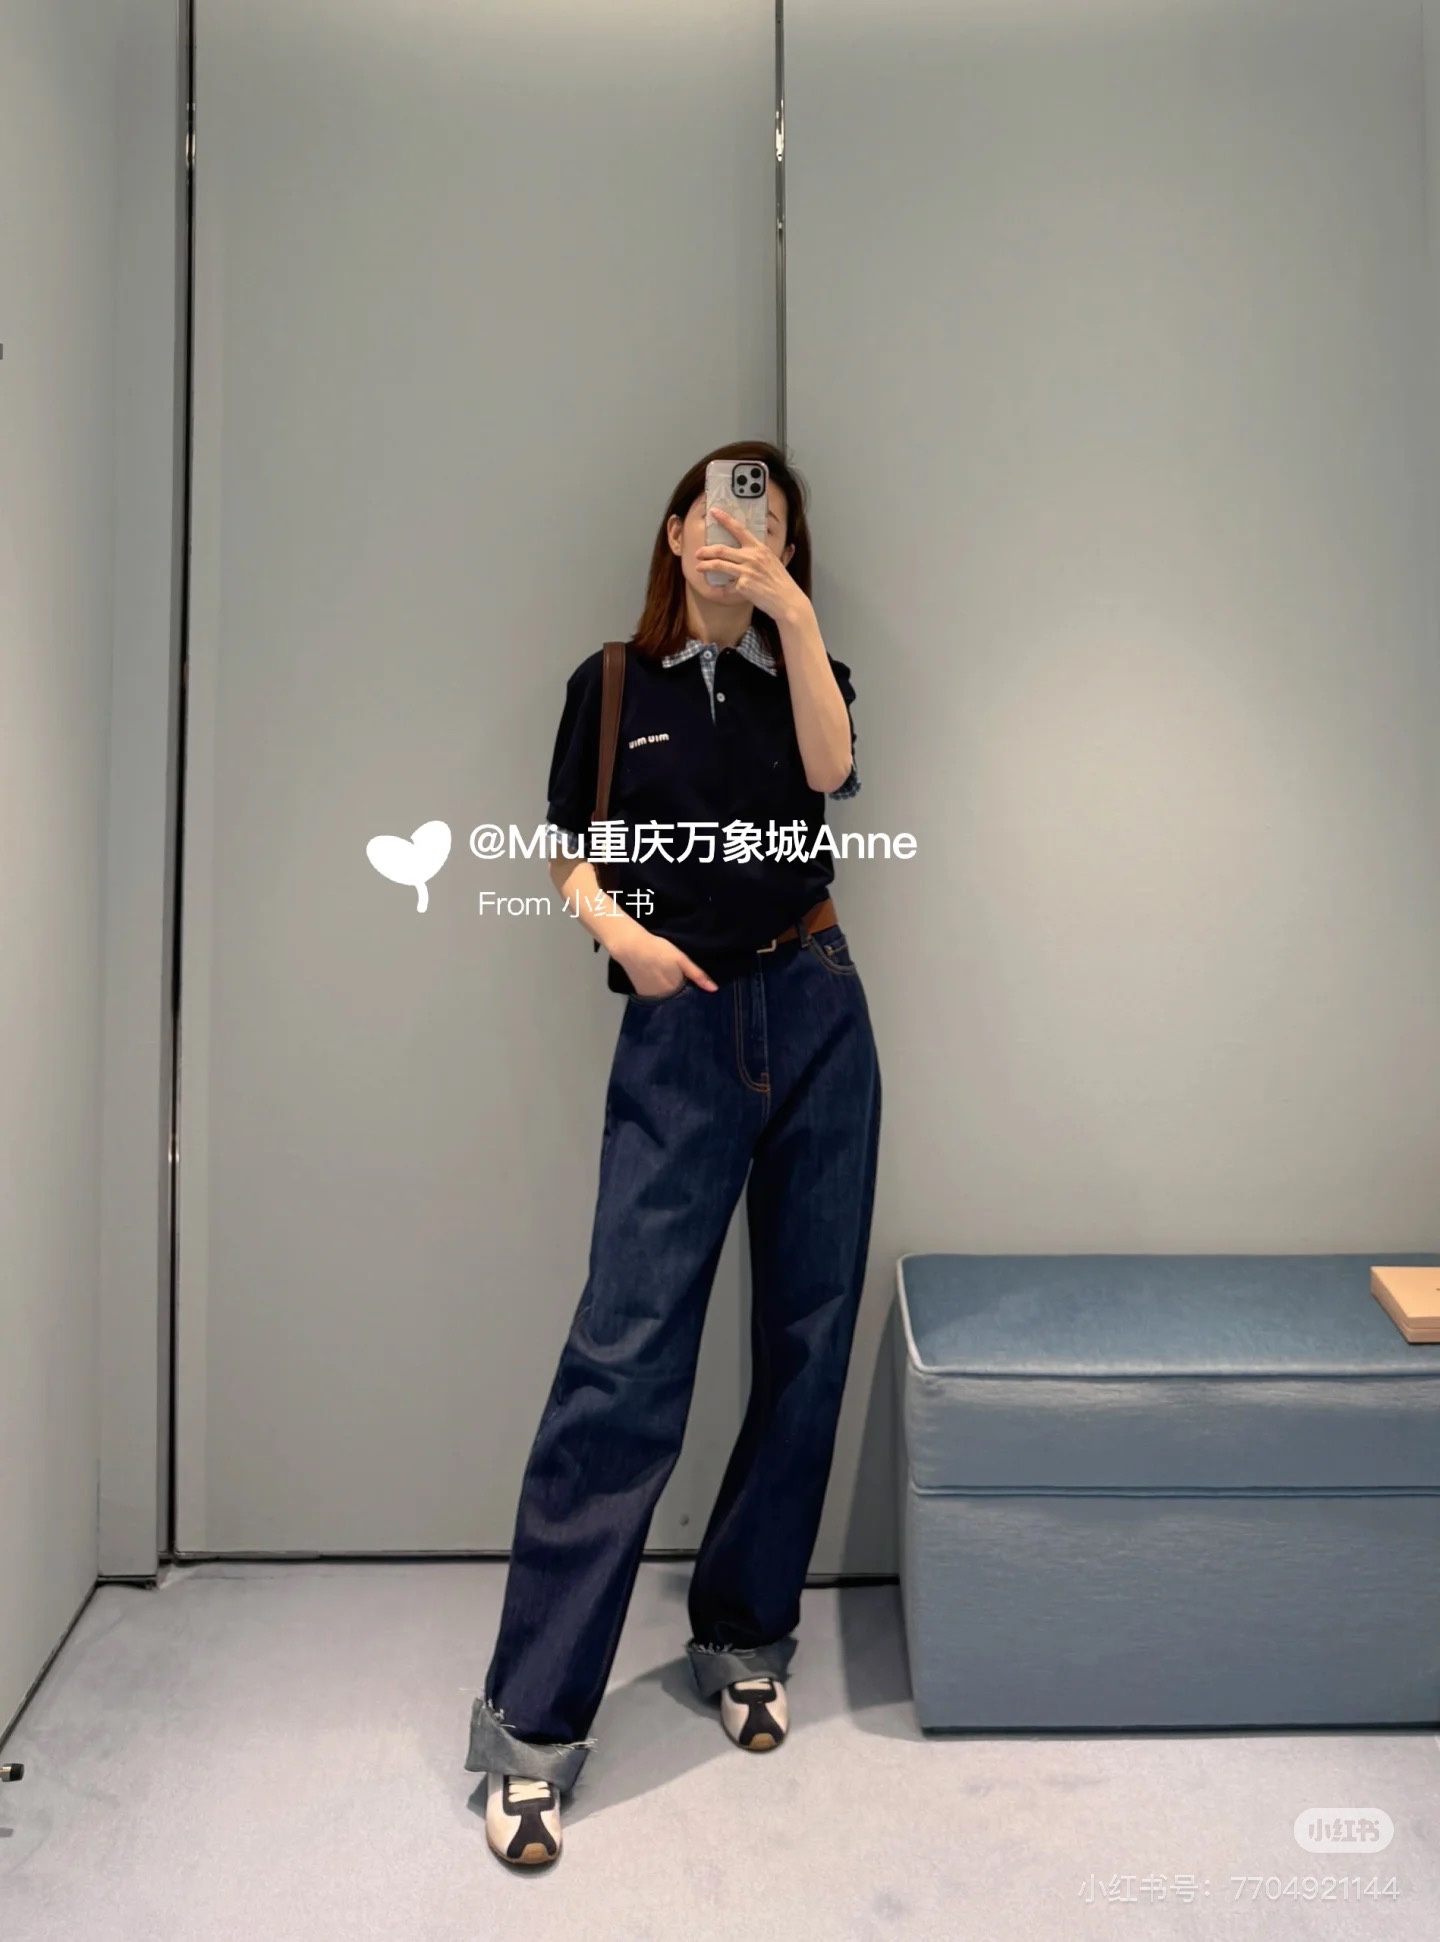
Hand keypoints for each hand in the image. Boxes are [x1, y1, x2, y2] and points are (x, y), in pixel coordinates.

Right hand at [621, 934, 717, 997]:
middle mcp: (663, 998)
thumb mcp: (682, 959)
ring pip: (665, 997)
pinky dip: (656, 990)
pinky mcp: (641, 994)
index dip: (690, 987)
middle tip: (675, 974)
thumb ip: (697, 975)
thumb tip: (714, 989)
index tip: (688, 979)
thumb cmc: (659, 949)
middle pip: (676, 997)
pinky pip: (654, 996)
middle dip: (679, 990)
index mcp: (675, 990)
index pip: (688, 995)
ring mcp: (651, 998)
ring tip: (663, 975)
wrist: (631, 946)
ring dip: (667, 990)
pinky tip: (654, 978)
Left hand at [699, 506, 808, 625]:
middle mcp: (752, 557)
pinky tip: (714, 590)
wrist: (787, 600)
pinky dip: (719, 590)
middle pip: (722, 549)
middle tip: (698, 553)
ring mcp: (747, 571)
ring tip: (698, 567)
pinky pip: (726, 587)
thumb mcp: (774, 560)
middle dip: (706, 551)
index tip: (713, 511)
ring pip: (718, 565)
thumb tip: (751, 549)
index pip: (739, 529)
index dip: (725, 519)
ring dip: (705, 566)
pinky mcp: (743, 586)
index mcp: (759, 548)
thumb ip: (760, 554)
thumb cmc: (781, 582)